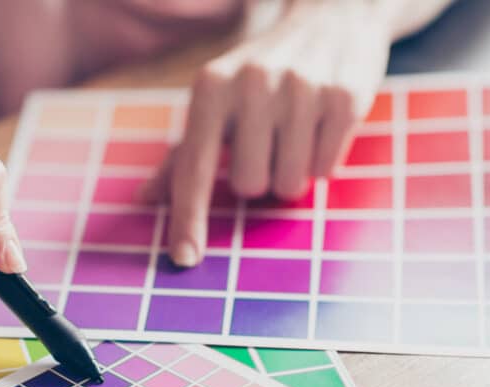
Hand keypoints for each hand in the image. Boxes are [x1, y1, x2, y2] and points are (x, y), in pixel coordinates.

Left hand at [147, 0, 392, 266]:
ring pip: (290, 186)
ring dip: (292, 174)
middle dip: (260, 178)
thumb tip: (146, 198)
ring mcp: (301, 89)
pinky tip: (321, 127)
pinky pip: (326, 171)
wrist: (333, 17)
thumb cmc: (262, 73)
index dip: (188, 217)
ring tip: (295, 135)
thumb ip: (183, 154)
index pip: (194, 167)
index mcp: (211, 87)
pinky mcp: (344, 98)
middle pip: (249, 186)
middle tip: (268, 144)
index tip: (183, 258)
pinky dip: (322, 162)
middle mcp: (252, 83)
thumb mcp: (216, 101)